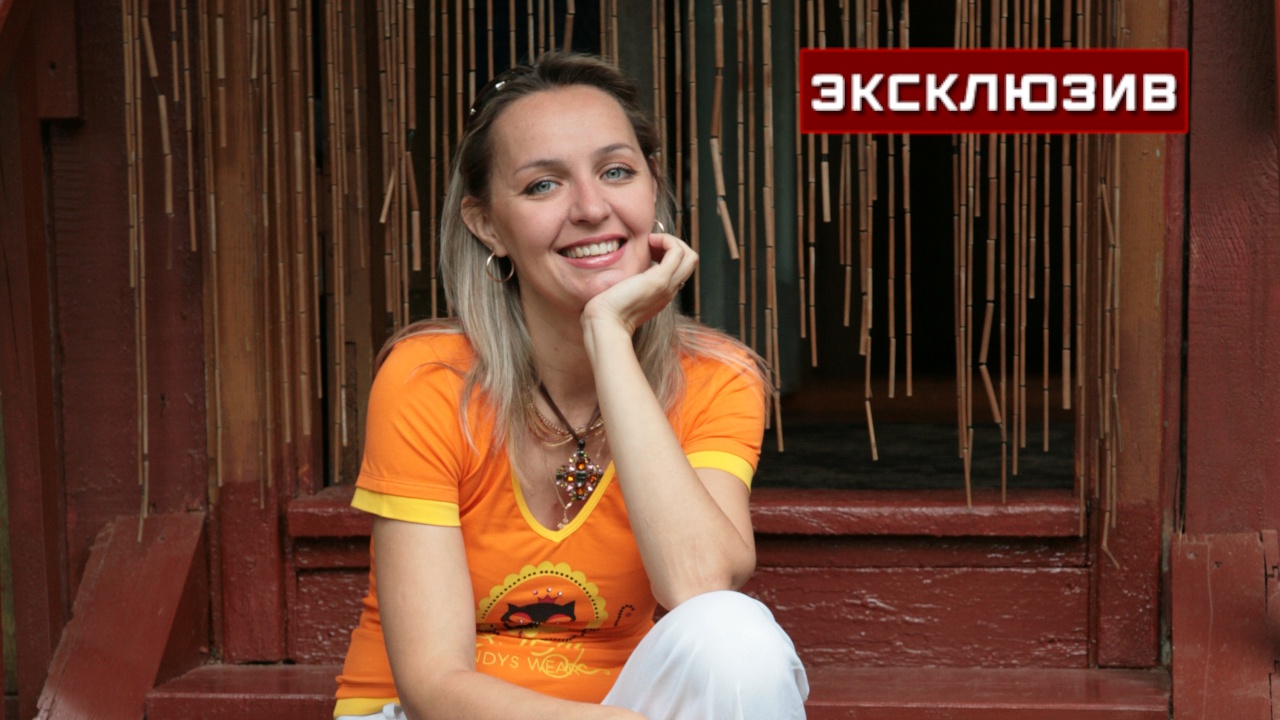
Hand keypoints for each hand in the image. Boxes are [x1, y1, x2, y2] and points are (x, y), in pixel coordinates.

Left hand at [581, 232, 697, 334]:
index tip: (648, 249)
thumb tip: (627, 273)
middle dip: (674, 245)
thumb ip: (633, 284)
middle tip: (652, 243)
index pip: (680, 268)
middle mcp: (670, 289)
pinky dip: (667, 240)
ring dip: (672, 241)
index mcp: (663, 293)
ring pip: (690, 256)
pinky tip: (648, 241)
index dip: (667, 253)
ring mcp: (667, 284)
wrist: (606, 322)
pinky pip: (677, 252)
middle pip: (690, 261)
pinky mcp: (659, 279)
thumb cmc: (609, 310)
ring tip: (651, 242)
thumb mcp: (625, 293)